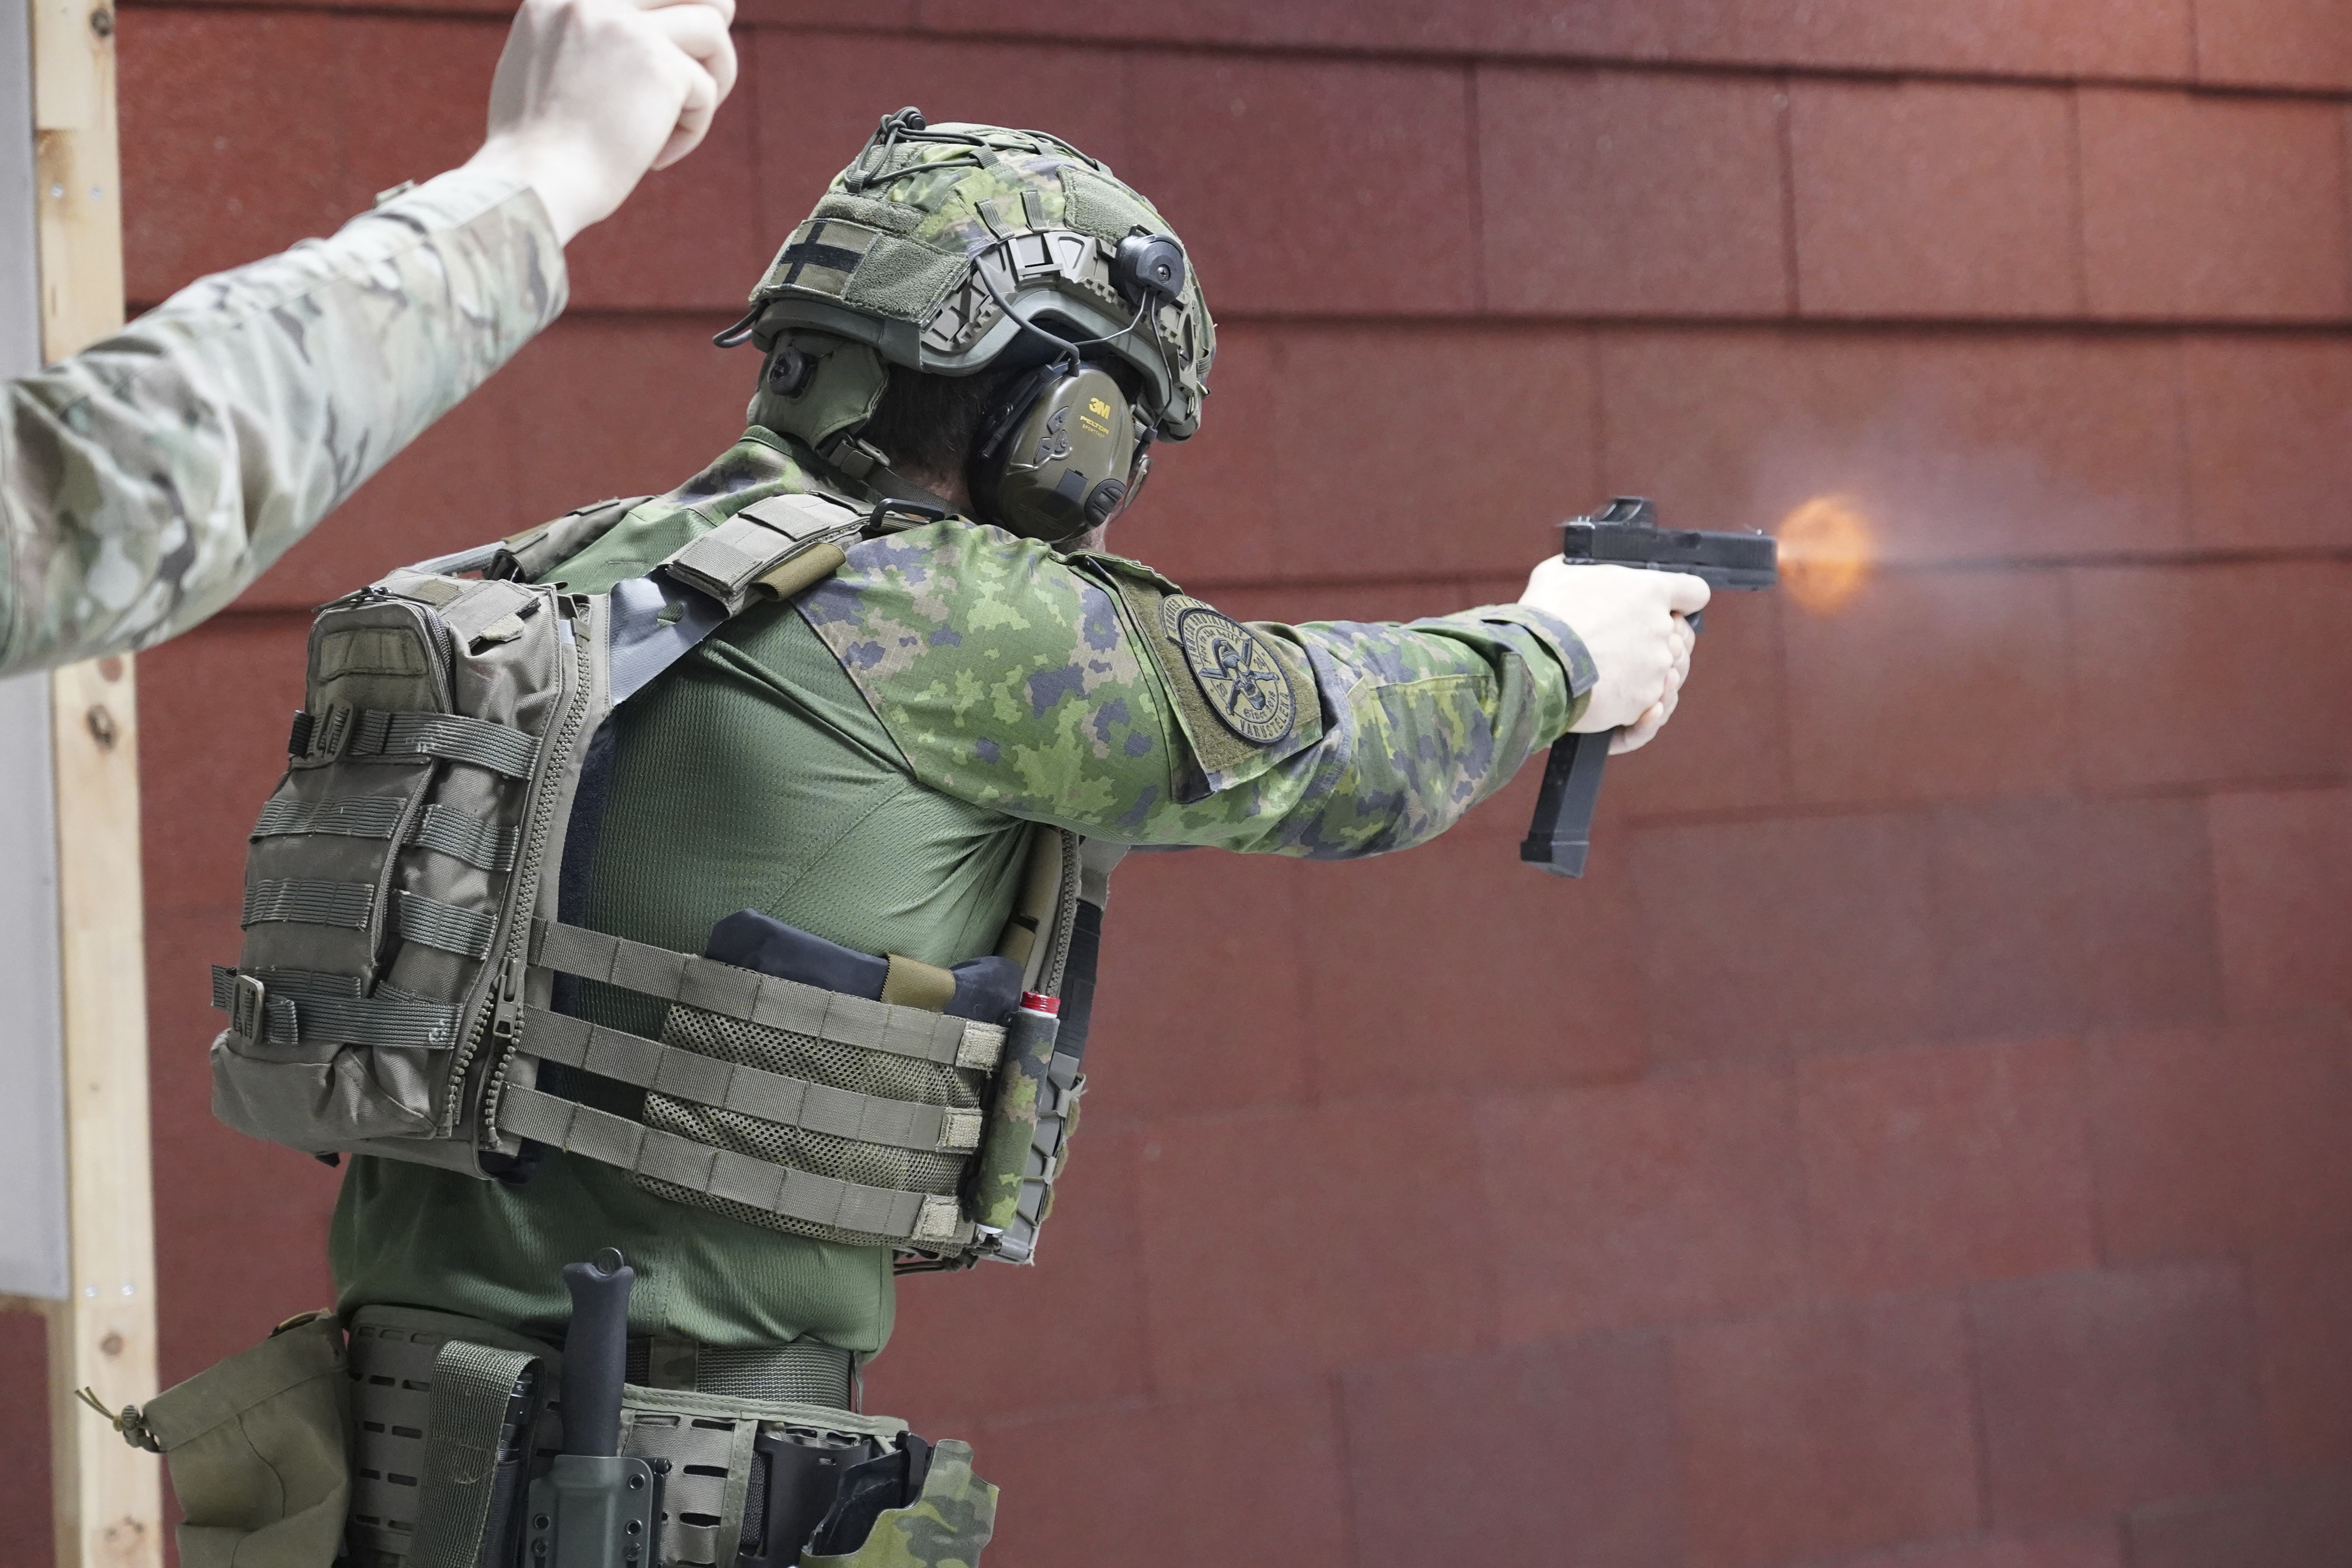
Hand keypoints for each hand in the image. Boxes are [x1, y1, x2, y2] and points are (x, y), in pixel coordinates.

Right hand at [462, 0, 739, 244]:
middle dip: (711, 22)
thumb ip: (581, 41)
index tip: (675, 47)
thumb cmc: (537, 151)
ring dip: (717, 75)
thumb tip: (638, 43)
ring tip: (684, 118)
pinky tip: (656, 158)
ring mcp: (626, 27)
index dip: (669, 13)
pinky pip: (705, 89)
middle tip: (707, 68)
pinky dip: (691, 129)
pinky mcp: (659, 65)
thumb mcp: (542, 70)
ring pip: (712, 25)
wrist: (532, 184)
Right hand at [1519, 559, 1708, 754]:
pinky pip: (1652, 709)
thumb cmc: (1544, 615)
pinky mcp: (1644, 701)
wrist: (1533, 664)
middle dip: (1658, 643)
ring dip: (1646, 677)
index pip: (1694, 592)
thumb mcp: (1559, 573)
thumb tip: (1579, 573)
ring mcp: (1657, 668)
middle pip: (1681, 639)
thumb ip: (1585, 571)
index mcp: (1650, 591)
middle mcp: (1663, 629)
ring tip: (1615, 677)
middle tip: (1625, 647)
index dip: (1682, 601)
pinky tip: (1624, 704)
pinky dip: (1638, 710)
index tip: (1670, 609)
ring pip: (1667, 676)